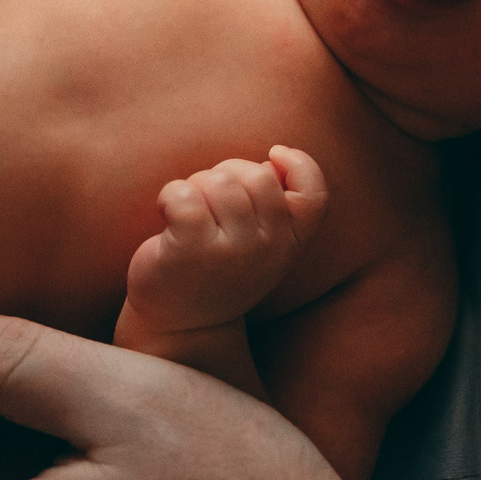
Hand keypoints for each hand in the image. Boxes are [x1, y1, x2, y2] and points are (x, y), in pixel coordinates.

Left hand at [125, 145, 326, 333]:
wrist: (181, 324)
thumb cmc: (219, 267)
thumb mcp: (260, 242)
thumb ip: (274, 204)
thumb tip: (275, 159)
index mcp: (291, 243)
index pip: (314, 195)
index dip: (298, 164)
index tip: (273, 155)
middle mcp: (269, 248)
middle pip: (257, 176)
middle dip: (226, 174)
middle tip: (207, 201)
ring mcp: (233, 251)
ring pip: (219, 182)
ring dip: (194, 186)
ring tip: (186, 212)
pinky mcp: (192, 249)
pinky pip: (184, 195)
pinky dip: (169, 195)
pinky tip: (166, 213)